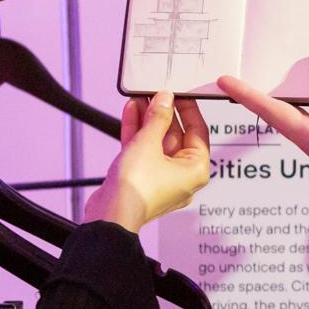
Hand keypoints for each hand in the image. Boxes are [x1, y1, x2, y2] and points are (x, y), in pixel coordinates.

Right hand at [85, 93, 209, 232]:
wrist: (110, 215)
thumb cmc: (136, 192)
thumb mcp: (148, 143)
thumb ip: (158, 118)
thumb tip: (165, 101)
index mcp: (195, 170)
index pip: (198, 131)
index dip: (188, 109)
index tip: (180, 94)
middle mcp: (181, 176)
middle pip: (175, 136)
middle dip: (163, 113)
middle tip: (156, 94)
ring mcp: (160, 178)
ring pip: (157, 142)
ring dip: (147, 120)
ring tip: (141, 98)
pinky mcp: (142, 179)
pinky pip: (144, 151)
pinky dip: (137, 133)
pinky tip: (132, 112)